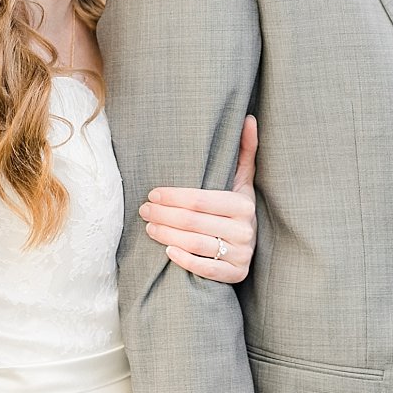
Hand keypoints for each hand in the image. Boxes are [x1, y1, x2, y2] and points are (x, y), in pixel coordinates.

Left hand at [141, 116, 257, 282]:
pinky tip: (167, 250)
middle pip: (194, 221)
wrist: (248, 248)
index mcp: (243, 204)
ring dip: (167, 234)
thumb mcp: (241, 183)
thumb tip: (248, 118)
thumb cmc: (236, 210)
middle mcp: (246, 229)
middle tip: (144, 209)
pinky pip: (205, 268)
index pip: (201, 199)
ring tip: (148, 227)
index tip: (152, 193)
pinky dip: (184, 259)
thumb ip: (244, 151)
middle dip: (164, 214)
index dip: (173, 196)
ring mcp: (241, 254)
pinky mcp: (236, 274)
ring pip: (196, 244)